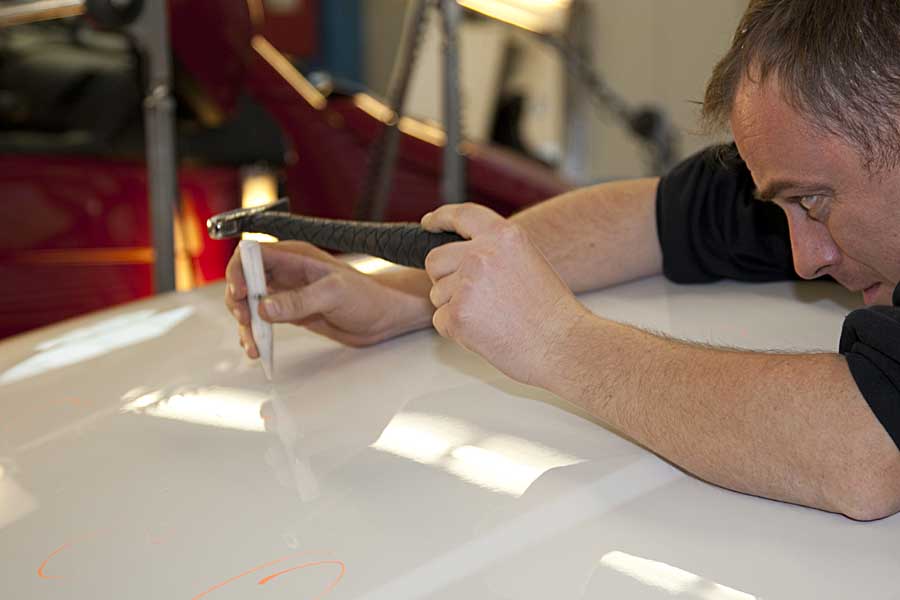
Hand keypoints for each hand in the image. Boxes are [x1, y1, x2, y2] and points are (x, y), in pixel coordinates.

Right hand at [225, 241, 431, 354]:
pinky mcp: (291, 312)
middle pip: (244, 280)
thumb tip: (265, 307)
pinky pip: (263, 320)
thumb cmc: (368, 296)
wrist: (385, 316)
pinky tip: (257, 347)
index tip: (241, 294)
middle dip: (238, 302)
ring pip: (251, 303)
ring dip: (245, 324)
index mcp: (295, 257)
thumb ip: (299, 300)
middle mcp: (287, 272)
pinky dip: (256, 333)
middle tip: (246, 322)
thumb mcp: (334, 294)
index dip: (239, 271)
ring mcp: (288, 293)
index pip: (252, 254)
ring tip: (252, 345)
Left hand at [422, 203, 588, 385]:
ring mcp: (467, 284)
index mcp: (504, 236)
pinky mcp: (458, 315)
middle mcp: (482, 254)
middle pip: (436, 260)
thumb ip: (496, 252)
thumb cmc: (552, 312)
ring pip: (437, 294)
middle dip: (444, 278)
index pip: (462, 215)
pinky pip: (440, 321)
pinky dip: (457, 331)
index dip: (441, 218)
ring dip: (455, 308)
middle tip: (473, 298)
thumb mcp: (529, 262)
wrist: (564, 346)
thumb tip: (466, 254)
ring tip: (492, 319)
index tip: (429, 223)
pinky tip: (487, 334)